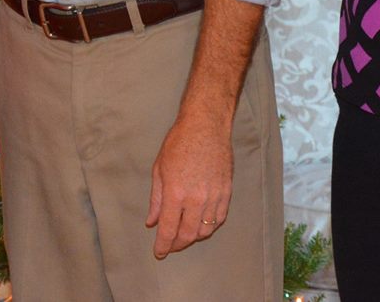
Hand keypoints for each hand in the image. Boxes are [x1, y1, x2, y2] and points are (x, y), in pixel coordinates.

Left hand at [145, 106, 232, 258]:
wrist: (206, 126)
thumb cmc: (178, 143)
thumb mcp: (159, 170)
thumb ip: (156, 200)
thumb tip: (152, 222)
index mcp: (175, 192)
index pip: (169, 229)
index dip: (163, 245)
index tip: (159, 253)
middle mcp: (196, 198)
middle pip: (188, 234)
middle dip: (177, 244)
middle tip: (170, 246)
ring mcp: (214, 196)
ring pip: (205, 230)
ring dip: (193, 238)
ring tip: (184, 237)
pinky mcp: (227, 192)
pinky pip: (219, 219)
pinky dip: (209, 227)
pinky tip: (201, 226)